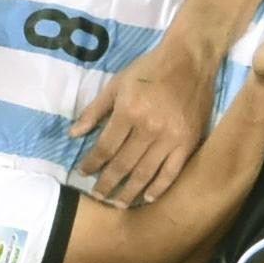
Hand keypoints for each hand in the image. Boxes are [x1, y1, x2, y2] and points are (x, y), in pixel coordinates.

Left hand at [69, 40, 215, 204]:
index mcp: (129, 112)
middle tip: (98, 196)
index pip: (105, 147)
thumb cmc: (149, 69)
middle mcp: (149, 128)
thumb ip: (95, 110)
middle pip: (123, 165)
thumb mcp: (117, 84)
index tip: (83, 173)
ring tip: (118, 203)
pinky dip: (159, 188)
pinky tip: (147, 198)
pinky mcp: (188, 142)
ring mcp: (171, 137)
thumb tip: (74, 134)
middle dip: (107, 183)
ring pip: (145, 173)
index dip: (92, 164)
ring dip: (129, 191)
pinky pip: (172, 172)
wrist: (190, 59)